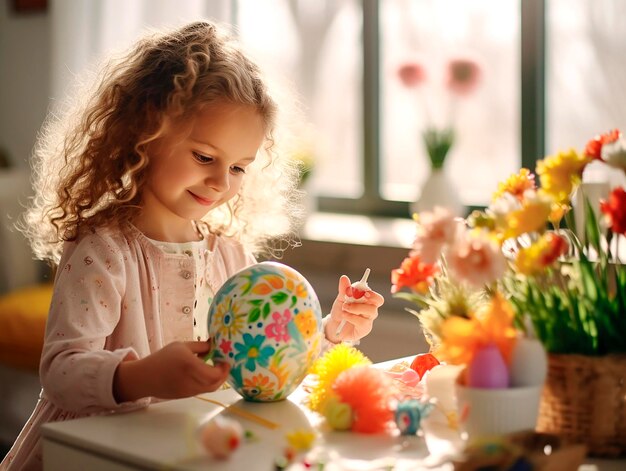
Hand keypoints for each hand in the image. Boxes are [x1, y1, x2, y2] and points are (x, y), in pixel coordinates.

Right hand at [114, 341, 229, 401]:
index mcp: (190, 365)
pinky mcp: (184, 396)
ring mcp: (188, 391)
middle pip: (215, 384)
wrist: (144, 377)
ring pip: (209, 389)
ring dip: (216, 380)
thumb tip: (216, 345)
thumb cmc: (162, 358)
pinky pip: (201, 390)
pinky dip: (207, 384)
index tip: (225, 360)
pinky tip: (204, 374)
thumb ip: (201, 346)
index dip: (224, 369)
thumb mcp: (181, 346)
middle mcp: (190, 380)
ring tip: (214, 369)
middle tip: (224, 366)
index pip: (215, 374)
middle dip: (223, 375)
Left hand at [324, 275, 383, 343]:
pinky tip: (344, 315)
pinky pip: (362, 322)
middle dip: (371, 297)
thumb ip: (344, 290)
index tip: (364, 291)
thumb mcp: (340, 299)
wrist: (334, 326)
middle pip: (379, 301)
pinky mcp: (364, 328)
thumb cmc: (340, 311)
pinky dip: (352, 317)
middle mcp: (370, 309)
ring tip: (344, 307)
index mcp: (367, 300)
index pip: (376, 296)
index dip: (372, 293)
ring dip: (356, 307)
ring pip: (371, 311)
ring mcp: (368, 319)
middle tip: (359, 296)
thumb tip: (344, 277)